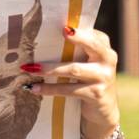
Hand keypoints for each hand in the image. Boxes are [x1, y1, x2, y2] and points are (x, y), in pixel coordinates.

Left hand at [23, 23, 120, 137]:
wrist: (104, 110)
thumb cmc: (89, 80)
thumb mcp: (89, 63)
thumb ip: (78, 49)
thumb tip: (48, 37)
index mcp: (105, 48)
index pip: (93, 35)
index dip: (79, 31)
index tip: (64, 27)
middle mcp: (108, 60)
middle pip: (91, 45)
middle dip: (75, 39)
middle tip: (59, 34)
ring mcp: (103, 78)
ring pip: (74, 69)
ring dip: (49, 69)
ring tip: (30, 69)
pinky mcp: (95, 95)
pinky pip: (68, 90)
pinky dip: (49, 89)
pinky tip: (34, 88)